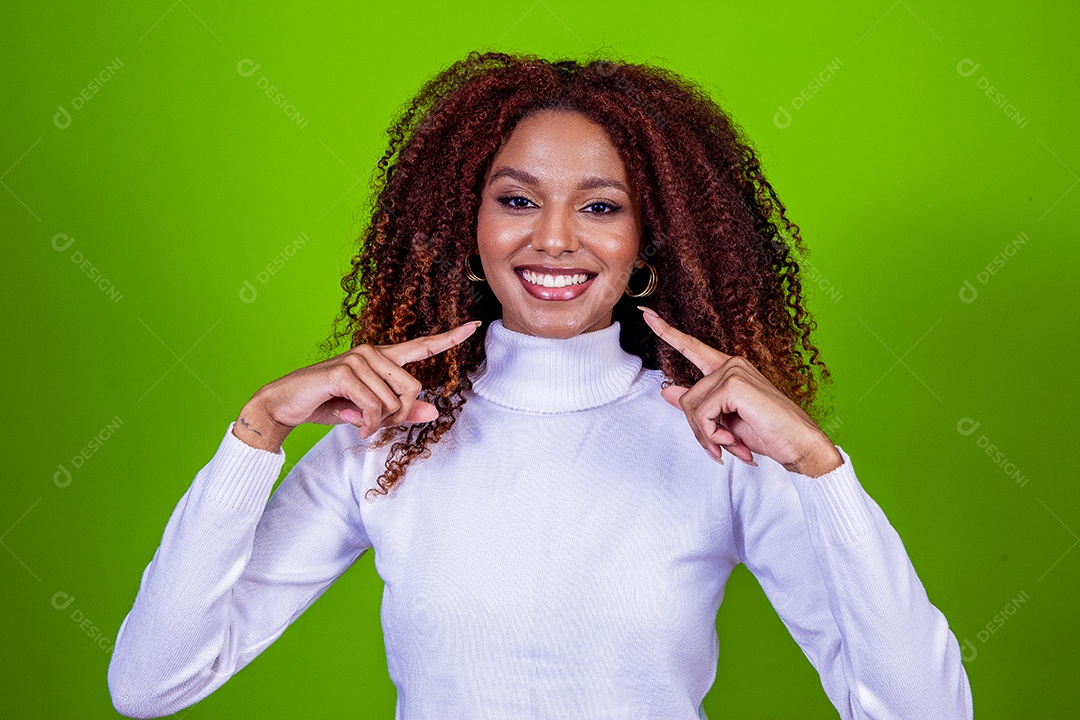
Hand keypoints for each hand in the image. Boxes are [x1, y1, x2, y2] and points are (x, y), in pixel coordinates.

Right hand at [233, 320, 481, 451]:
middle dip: (400, 415)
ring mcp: (359, 359)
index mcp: (382, 358)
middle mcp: (373, 353)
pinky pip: (374, 406)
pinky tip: (355, 426)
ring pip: (394, 400)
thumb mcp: (371, 413)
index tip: (474, 325)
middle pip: (414, 387)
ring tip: (360, 423)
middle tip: (377, 425)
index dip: (449, 338)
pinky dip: (368, 424)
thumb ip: (401, 412)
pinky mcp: (344, 371)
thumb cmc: (329, 405)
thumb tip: (434, 412)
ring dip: (380, 422)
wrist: (286, 406)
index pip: (422, 345)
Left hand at [638, 307, 841, 476]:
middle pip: (686, 398)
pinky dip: (711, 433)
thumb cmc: (769, 433)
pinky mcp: (733, 384)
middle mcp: (730, 364)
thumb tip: (667, 392)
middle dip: (699, 430)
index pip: (692, 348)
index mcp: (729, 369)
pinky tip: (731, 440)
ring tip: (729, 446)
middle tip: (719, 448)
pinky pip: (701, 413)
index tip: (646, 314)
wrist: (800, 446)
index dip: (667, 332)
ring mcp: (733, 371)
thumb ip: (698, 406)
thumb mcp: (725, 421)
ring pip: (691, 407)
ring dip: (706, 435)